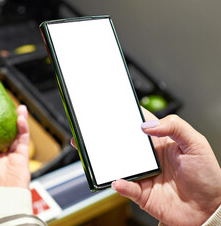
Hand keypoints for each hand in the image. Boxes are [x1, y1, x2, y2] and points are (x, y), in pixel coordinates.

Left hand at [0, 105, 29, 191]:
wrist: (0, 199)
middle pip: (2, 130)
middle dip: (5, 118)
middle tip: (5, 104)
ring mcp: (10, 154)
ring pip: (15, 133)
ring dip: (18, 119)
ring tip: (18, 107)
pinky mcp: (21, 157)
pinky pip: (23, 139)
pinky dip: (23, 128)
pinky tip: (21, 117)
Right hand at [110, 109, 220, 225]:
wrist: (210, 209)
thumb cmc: (207, 176)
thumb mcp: (197, 144)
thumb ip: (175, 127)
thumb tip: (148, 125)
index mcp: (161, 143)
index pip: (142, 124)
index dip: (131, 117)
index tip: (120, 111)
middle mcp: (150, 158)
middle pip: (127, 144)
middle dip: (117, 138)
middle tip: (110, 134)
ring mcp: (145, 175)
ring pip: (123, 165)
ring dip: (115, 162)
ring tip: (112, 159)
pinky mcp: (142, 193)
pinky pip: (127, 188)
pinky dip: (121, 185)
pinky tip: (120, 181)